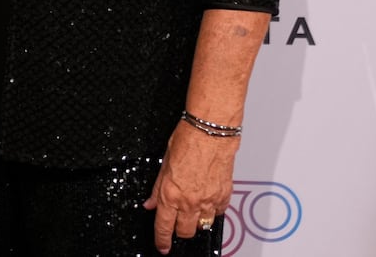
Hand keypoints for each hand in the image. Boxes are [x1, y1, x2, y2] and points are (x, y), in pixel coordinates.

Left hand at [143, 120, 237, 253]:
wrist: (211, 129)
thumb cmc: (188, 139)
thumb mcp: (164, 163)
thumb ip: (157, 188)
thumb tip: (151, 202)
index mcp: (171, 194)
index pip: (164, 227)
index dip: (161, 240)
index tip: (162, 246)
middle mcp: (190, 201)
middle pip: (185, 231)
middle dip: (179, 230)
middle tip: (177, 222)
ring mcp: (209, 199)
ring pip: (203, 225)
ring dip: (197, 221)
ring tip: (193, 210)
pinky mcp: (224, 195)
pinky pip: (219, 212)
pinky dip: (214, 210)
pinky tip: (209, 200)